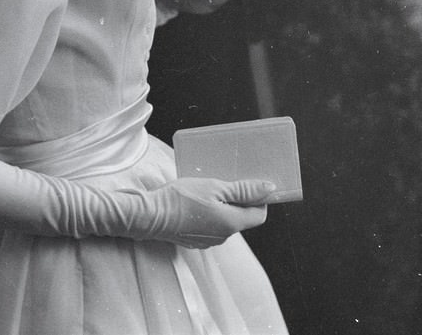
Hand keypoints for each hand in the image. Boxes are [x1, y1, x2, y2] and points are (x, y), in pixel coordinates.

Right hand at [130, 177, 271, 248]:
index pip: (259, 214)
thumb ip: (243, 190)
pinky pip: (213, 225)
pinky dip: (211, 212)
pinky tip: (198, 200)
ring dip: (224, 205)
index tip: (248, 183)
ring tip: (208, 188)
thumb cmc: (182, 198)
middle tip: (225, 180)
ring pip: (227, 220)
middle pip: (243, 217)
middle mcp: (224, 236)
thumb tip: (269, 188)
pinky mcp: (197, 240)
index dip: (258, 198)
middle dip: (239, 199)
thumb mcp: (215, 187)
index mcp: (232, 224)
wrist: (151, 215)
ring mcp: (209, 241)